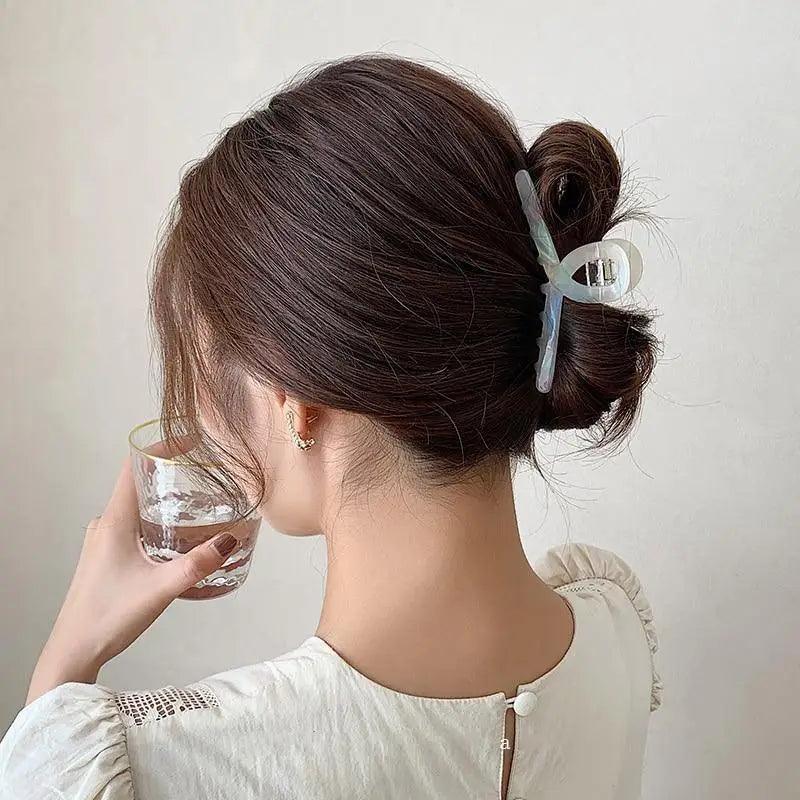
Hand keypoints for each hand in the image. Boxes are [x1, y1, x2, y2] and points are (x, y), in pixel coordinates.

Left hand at [26, 455, 237, 704]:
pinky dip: (154, 518)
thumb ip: (198, 564)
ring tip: (196, 500)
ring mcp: (100, 541)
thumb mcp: (161, 589)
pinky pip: (130, 524)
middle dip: (170, 471)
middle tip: (203, 470)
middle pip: (136, 482)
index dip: (161, 446)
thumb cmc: (110, 617)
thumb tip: (230, 540)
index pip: (133, 466)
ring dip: (162, 497)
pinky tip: (175, 536)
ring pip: (134, 505)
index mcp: (114, 521)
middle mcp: (104, 524)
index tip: (190, 439)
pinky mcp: (103, 557)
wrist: (72, 652)